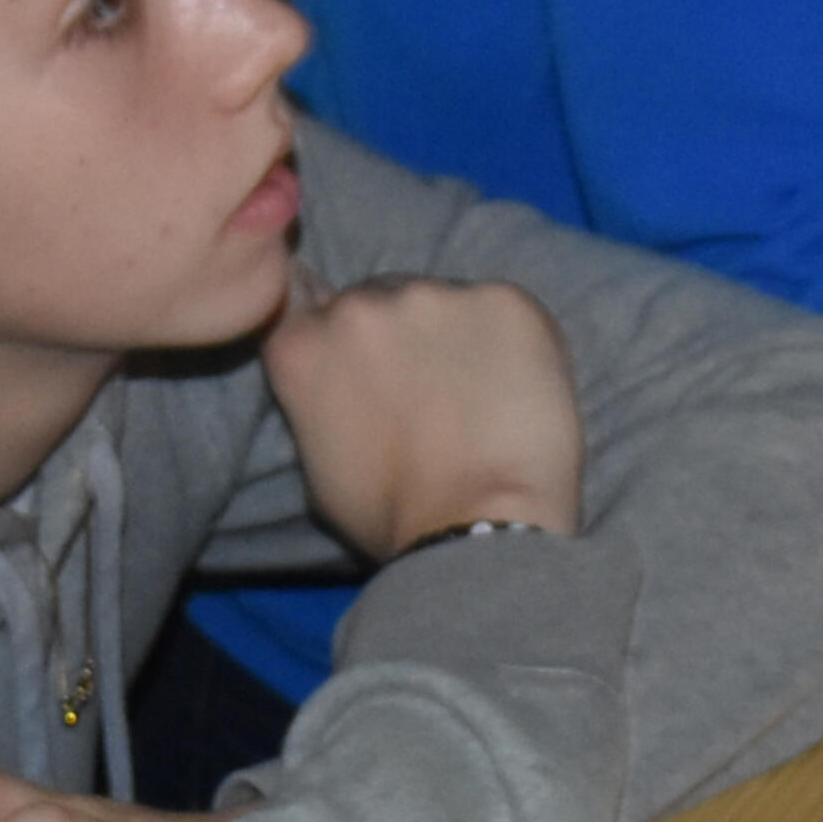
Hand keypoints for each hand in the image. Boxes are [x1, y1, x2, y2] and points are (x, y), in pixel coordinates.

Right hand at [259, 273, 582, 560]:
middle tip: (432, 391)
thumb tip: (343, 382)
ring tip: (481, 395)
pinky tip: (520, 389)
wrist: (477, 527)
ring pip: (444, 300)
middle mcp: (359, 305)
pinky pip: (504, 309)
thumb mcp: (319, 465)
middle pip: (380, 298)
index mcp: (302, 344)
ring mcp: (433, 295)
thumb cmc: (393, 517)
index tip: (372, 368)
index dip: (346, 340)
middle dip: (401, 335)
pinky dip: (512, 341)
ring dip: (456, 333)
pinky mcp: (502, 299)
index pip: (311, 310)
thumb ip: (320, 399)